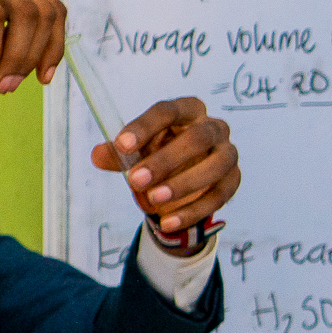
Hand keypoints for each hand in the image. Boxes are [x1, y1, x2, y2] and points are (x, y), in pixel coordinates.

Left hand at [96, 97, 240, 234]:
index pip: (168, 111)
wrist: (182, 179)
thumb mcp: (136, 152)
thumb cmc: (159, 155)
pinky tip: (168, 222)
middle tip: (136, 180)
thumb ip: (118, 154)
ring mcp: (227, 154)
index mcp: (188, 110)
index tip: (121, 145)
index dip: (144, 127)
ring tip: (152, 200)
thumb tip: (98, 155)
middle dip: (165, 160)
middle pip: (197, 138)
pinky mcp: (233, 180)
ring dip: (183, 184)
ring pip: (215, 166)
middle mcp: (214, 128)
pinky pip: (219, 195)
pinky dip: (192, 211)